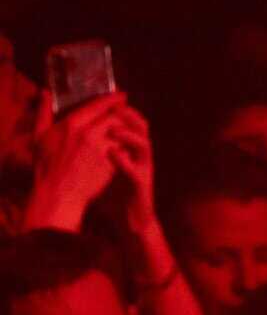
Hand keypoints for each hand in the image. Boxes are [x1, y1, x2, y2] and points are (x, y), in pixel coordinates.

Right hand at [27, 90, 128, 230]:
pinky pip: (124, 150)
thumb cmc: (46, 166)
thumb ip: (43, 112)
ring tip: (130, 130)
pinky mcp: (110, 164)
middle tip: (130, 114)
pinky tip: (127, 147)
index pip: (98, 105)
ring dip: (127, 131)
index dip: (113, 99)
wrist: (58, 193)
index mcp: (71, 124)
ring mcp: (101, 149)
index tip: (122, 96)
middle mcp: (88, 134)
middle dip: (125, 115)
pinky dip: (126, 147)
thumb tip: (45, 92)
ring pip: (122, 133)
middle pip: (114, 117)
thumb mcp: (40, 136)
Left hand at [105, 101, 158, 230]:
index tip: (107, 95)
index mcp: (128, 148)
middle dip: (127, 114)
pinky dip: (124, 160)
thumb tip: (74, 126)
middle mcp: (138, 155)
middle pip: (140, 126)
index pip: (127, 120)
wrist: (126, 218)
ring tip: (113, 128)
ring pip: (144, 144)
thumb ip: (94, 144)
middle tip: (115, 106)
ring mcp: (142, 169)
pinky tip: (112, 153)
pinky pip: (136, 169)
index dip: (118, 106)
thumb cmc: (112, 191)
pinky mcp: (141, 184)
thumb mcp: (103, 164)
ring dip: (128, 134)